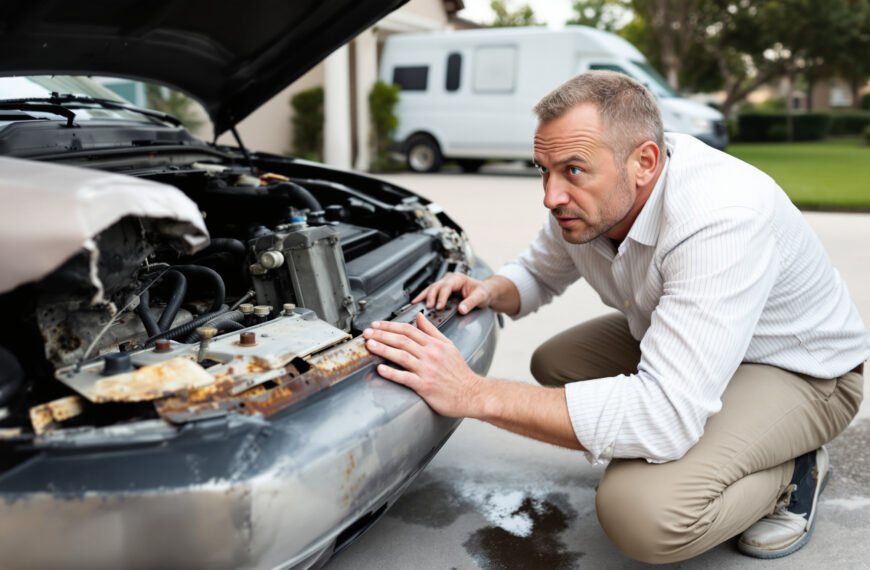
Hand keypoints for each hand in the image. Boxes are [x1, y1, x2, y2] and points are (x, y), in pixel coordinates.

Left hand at [363, 312, 483, 417]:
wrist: (471, 393)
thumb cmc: (459, 372)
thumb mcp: (448, 345)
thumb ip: (432, 331)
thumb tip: (419, 316)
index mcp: (434, 344)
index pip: (408, 330)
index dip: (390, 326)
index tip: (376, 325)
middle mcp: (430, 355)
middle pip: (402, 340)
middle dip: (382, 334)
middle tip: (367, 333)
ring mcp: (427, 370)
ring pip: (401, 355)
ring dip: (383, 349)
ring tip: (369, 345)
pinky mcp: (424, 385)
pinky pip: (405, 377)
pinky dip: (392, 373)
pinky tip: (381, 369)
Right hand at [412, 272, 491, 314]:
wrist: (485, 291)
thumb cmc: (483, 292)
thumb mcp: (480, 297)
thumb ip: (471, 303)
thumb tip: (461, 309)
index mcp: (459, 278)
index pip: (446, 286)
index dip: (441, 297)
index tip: (439, 307)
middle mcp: (450, 279)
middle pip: (436, 286)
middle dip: (430, 297)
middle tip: (428, 307)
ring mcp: (445, 283)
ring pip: (431, 288)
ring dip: (423, 296)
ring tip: (415, 304)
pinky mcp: (443, 289)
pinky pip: (431, 291)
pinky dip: (424, 296)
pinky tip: (417, 302)